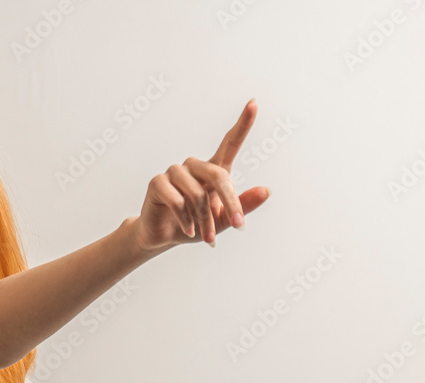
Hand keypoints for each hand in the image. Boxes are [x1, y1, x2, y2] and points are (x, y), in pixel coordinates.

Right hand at [133, 98, 270, 251]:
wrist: (166, 237)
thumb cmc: (197, 225)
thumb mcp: (224, 220)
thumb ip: (243, 206)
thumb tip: (266, 191)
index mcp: (213, 170)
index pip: (230, 143)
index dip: (243, 123)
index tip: (254, 103)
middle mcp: (194, 166)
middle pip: (219, 175)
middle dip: (231, 203)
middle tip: (238, 225)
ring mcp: (174, 172)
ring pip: (197, 194)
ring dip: (205, 220)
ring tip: (206, 235)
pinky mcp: (158, 182)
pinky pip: (178, 202)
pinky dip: (187, 221)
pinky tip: (189, 230)